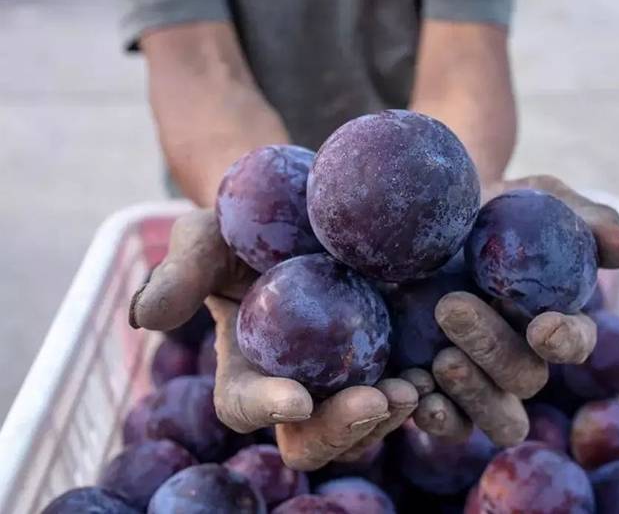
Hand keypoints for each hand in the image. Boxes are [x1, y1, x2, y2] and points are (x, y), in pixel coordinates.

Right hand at [129, 209, 418, 470]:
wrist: (304, 208)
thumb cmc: (245, 226)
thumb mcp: (205, 238)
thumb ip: (179, 274)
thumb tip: (145, 319)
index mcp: (247, 371)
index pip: (246, 406)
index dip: (266, 408)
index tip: (295, 397)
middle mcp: (298, 387)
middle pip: (313, 437)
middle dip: (342, 428)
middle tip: (376, 400)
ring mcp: (346, 378)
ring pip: (366, 424)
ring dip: (391, 415)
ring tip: (417, 386)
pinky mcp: (389, 358)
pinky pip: (410, 392)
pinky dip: (429, 392)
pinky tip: (444, 369)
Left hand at [411, 175, 618, 445]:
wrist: (435, 210)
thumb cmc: (500, 205)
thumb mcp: (542, 197)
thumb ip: (586, 221)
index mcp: (556, 319)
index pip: (575, 340)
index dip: (566, 340)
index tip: (543, 327)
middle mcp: (523, 357)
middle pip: (524, 378)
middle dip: (494, 350)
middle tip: (453, 306)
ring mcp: (481, 377)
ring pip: (495, 414)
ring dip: (470, 394)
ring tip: (437, 360)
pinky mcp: (438, 386)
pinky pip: (445, 420)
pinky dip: (431, 413)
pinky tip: (410, 390)